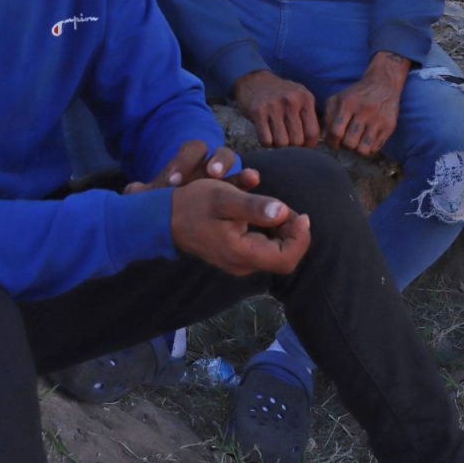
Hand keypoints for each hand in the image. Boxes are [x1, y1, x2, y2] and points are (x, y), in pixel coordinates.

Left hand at [123, 139, 258, 193]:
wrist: (184, 213)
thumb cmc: (172, 198)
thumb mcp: (159, 195)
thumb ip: (145, 193)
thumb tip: (129, 191)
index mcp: (192, 159)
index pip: (192, 149)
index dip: (183, 162)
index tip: (174, 181)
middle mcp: (213, 165)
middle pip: (221, 154)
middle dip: (218, 162)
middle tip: (212, 174)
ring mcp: (230, 180)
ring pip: (241, 170)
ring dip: (242, 174)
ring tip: (250, 179)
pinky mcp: (240, 195)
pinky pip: (249, 191)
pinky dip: (252, 193)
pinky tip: (258, 201)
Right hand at [170, 178, 309, 275]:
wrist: (163, 218)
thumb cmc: (193, 204)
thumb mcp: (224, 198)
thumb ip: (254, 206)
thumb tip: (283, 212)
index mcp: (241, 254)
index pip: (286, 258)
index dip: (300, 238)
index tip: (300, 214)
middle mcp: (242, 265)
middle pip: (284, 256)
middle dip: (293, 232)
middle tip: (286, 208)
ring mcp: (239, 263)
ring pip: (276, 253)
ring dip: (283, 231)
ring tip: (276, 208)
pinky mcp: (236, 256)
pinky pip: (264, 249)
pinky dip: (271, 232)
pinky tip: (265, 214)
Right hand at [233, 71, 319, 147]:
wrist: (255, 81)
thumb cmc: (281, 94)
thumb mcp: (301, 97)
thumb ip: (310, 116)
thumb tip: (316, 142)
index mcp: (306, 98)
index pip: (312, 133)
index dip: (309, 145)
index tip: (303, 146)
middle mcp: (291, 101)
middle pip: (297, 141)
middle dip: (292, 146)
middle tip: (287, 140)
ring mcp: (274, 106)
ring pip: (282, 143)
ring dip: (278, 145)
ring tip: (276, 136)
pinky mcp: (258, 112)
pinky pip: (265, 140)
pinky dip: (266, 142)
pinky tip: (266, 133)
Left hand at [324, 52, 408, 155]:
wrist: (383, 83)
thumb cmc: (356, 94)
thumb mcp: (338, 98)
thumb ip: (327, 117)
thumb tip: (324, 137)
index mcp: (348, 104)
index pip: (335, 132)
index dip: (331, 142)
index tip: (333, 142)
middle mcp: (364, 111)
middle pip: (349, 143)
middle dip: (344, 146)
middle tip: (346, 140)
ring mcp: (378, 120)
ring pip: (362, 150)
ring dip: (356, 149)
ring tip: (356, 141)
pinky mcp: (389, 126)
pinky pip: (374, 149)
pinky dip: (368, 148)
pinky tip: (366, 139)